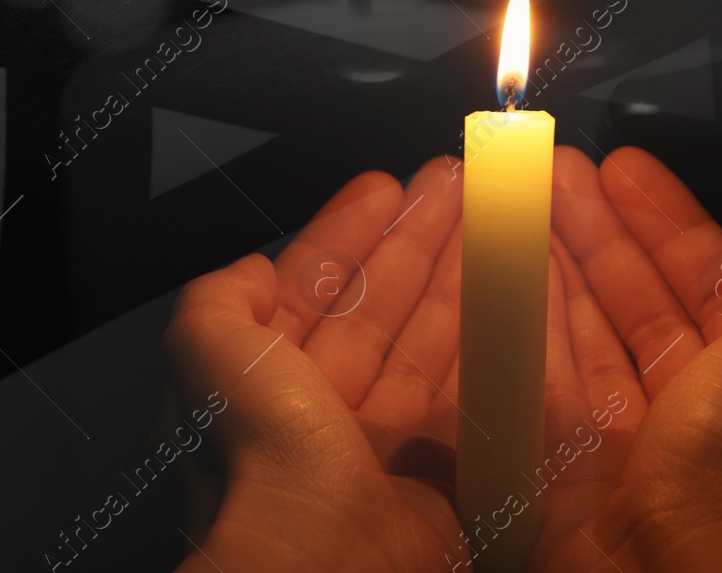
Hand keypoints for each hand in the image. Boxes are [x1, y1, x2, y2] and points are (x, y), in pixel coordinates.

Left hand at [163, 157, 470, 572]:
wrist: (327, 557)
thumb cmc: (263, 457)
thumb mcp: (207, 356)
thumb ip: (216, 303)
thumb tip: (250, 269)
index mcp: (266, 388)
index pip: (314, 290)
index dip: (349, 233)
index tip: (386, 186)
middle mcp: (325, 415)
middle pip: (382, 307)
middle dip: (418, 241)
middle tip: (455, 186)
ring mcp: (388, 445)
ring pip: (431, 341)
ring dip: (461, 277)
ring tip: (491, 218)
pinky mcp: (446, 473)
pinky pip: (475, 391)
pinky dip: (497, 339)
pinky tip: (515, 290)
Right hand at [531, 146, 721, 572]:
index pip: (706, 280)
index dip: (665, 220)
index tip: (623, 169)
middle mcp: (690, 412)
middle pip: (635, 297)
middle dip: (597, 230)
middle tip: (555, 170)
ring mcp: (624, 438)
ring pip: (583, 331)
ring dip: (553, 266)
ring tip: (520, 206)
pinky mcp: (563, 463)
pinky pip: (537, 380)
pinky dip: (517, 328)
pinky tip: (498, 280)